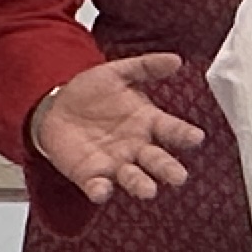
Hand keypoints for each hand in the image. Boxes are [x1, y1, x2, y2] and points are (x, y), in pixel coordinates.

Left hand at [31, 54, 206, 202]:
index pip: (172, 130)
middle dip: (168, 169)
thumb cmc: (91, 92)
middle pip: (158, 160)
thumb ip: (146, 67)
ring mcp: (115, 164)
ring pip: (133, 178)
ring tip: (148, 190)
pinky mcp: (91, 175)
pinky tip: (103, 191)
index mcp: (148, 122)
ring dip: (141, 185)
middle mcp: (137, 147)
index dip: (184, 135)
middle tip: (178, 176)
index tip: (196, 137)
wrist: (55, 108)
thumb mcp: (117, 73)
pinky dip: (101, 191)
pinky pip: (98, 186)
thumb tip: (176, 60)